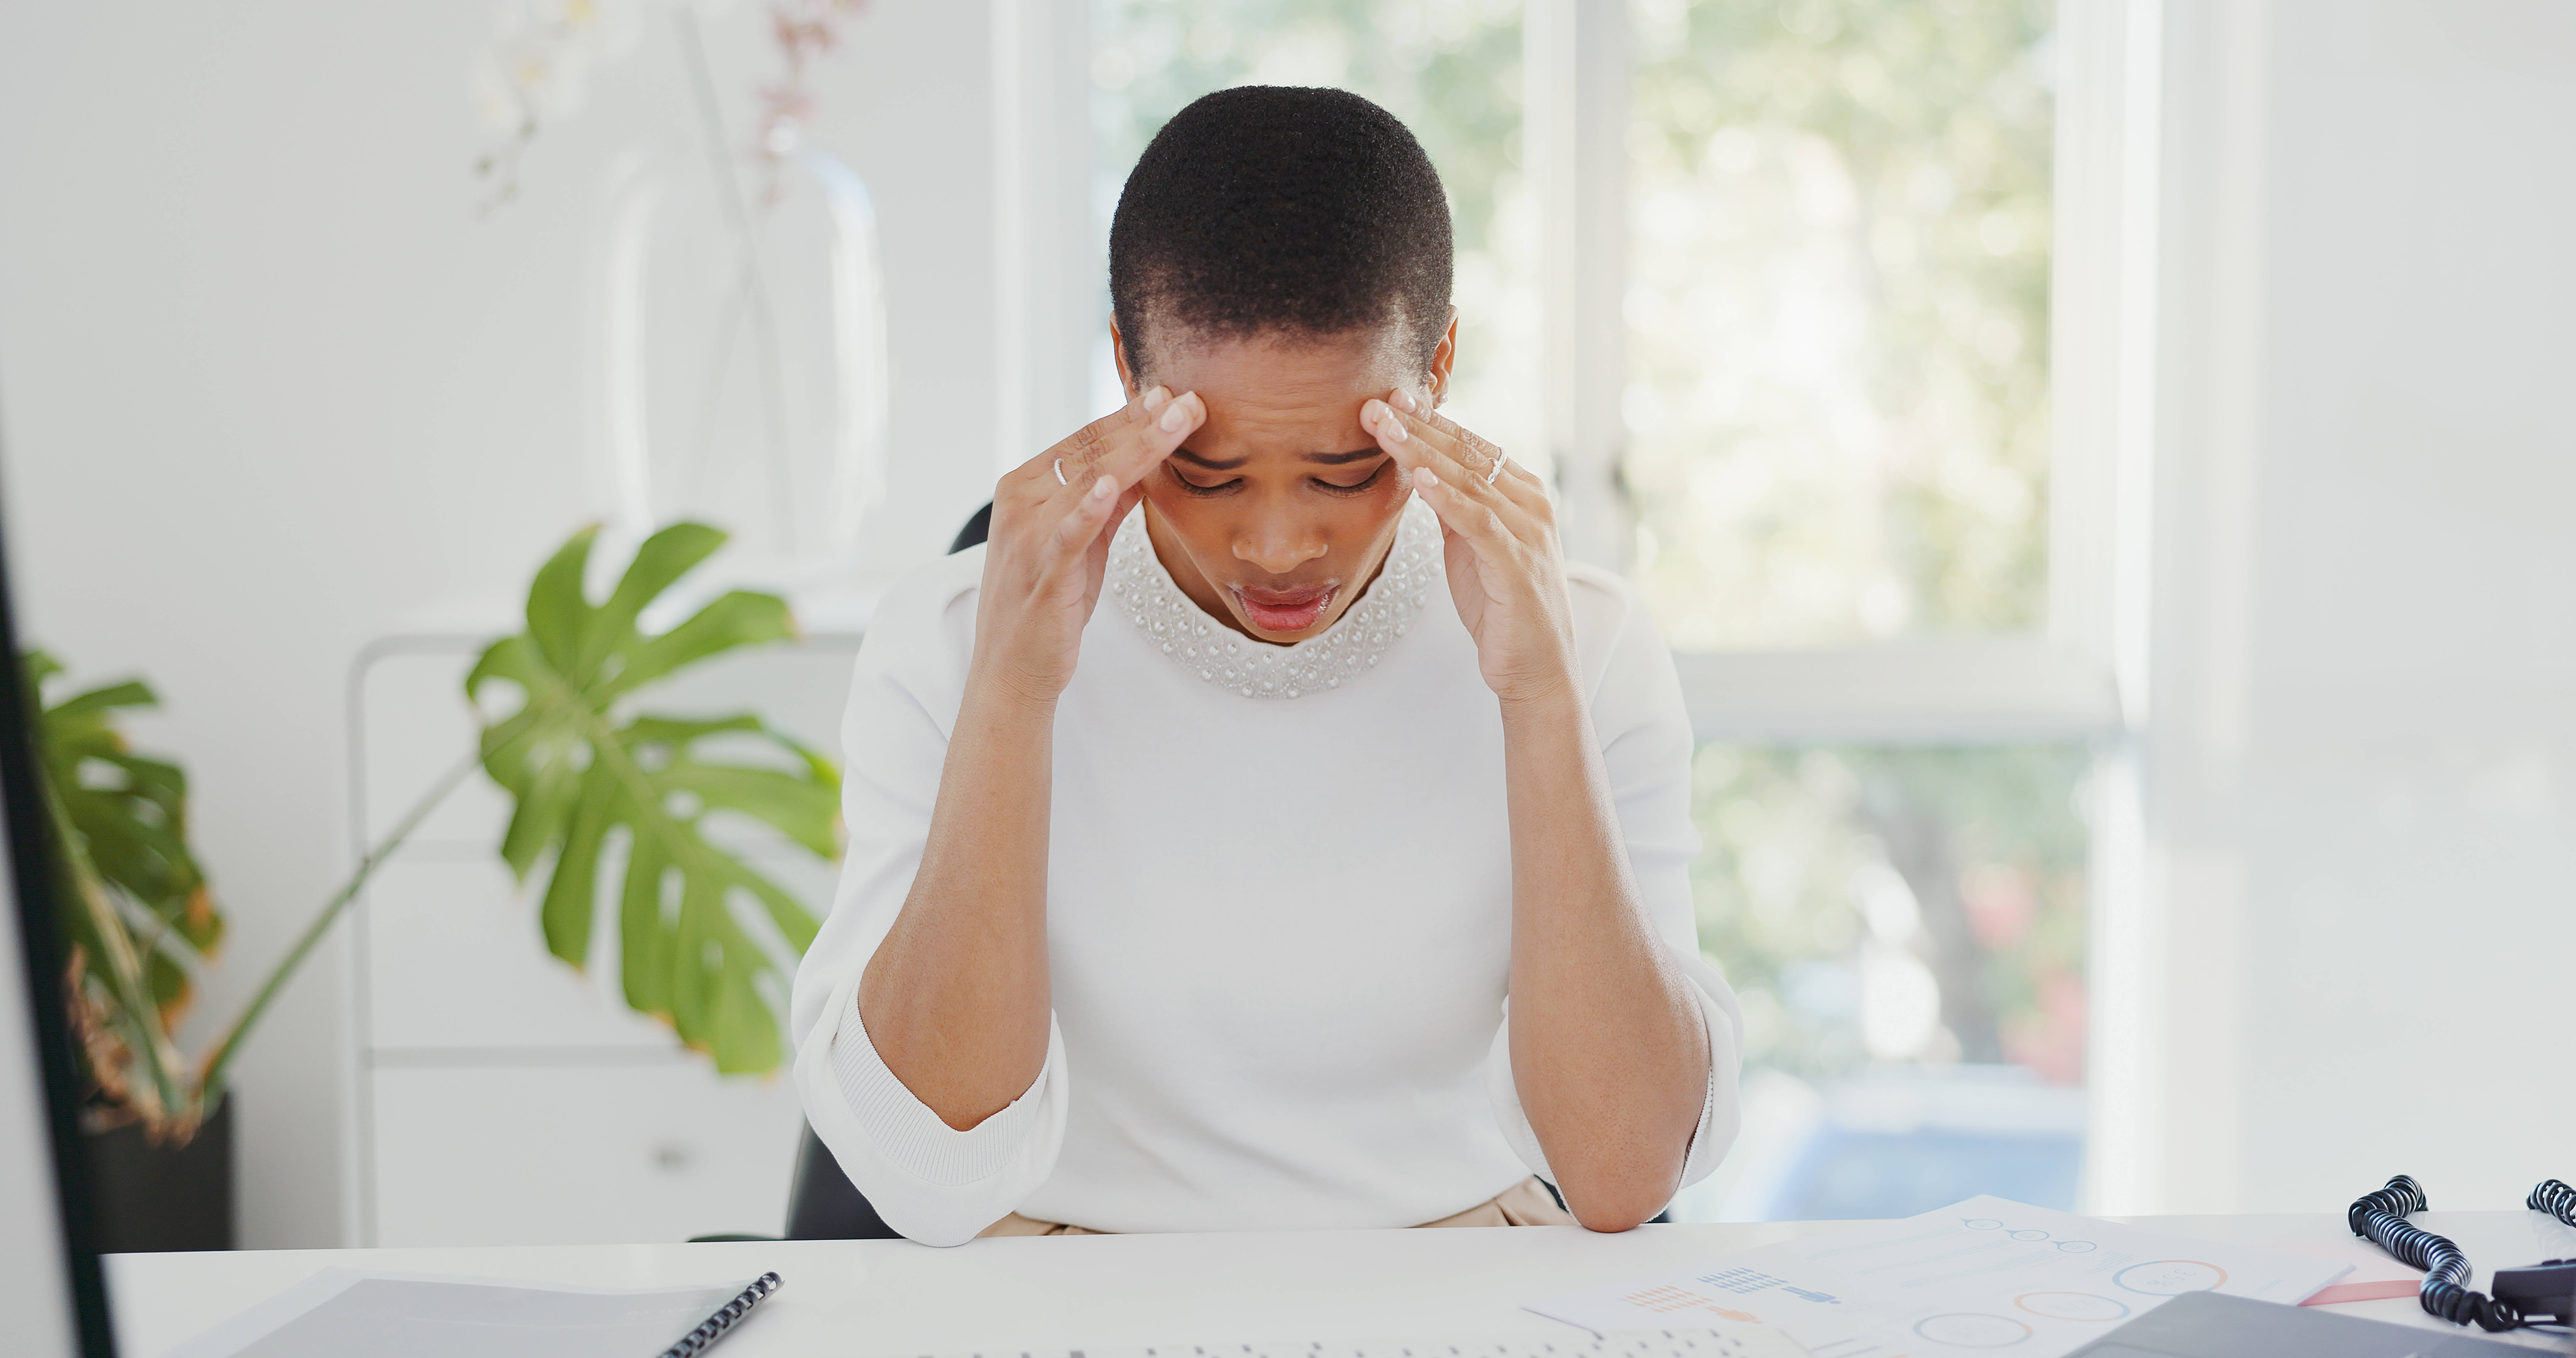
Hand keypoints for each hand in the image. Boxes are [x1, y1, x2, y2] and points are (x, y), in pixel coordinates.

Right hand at [973, 385, 1205, 705]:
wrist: (1013, 670)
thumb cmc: (1048, 604)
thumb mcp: (1083, 545)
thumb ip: (1107, 506)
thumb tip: (1143, 467)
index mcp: (1026, 489)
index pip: (1085, 441)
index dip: (1130, 417)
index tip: (1171, 395)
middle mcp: (1021, 504)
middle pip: (1091, 453)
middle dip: (1144, 424)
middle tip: (1190, 399)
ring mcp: (1029, 538)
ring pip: (1089, 482)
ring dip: (1136, 450)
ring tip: (1174, 423)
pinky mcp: (1043, 576)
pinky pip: (1068, 535)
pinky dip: (1089, 508)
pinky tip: (1116, 483)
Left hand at [1362, 390, 1577, 704]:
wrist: (1536, 669)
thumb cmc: (1502, 607)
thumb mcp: (1469, 547)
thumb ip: (1453, 508)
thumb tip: (1420, 471)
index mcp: (1521, 495)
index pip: (1471, 447)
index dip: (1431, 421)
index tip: (1392, 399)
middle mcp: (1530, 505)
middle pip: (1468, 455)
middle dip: (1419, 427)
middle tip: (1377, 404)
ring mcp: (1527, 533)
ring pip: (1470, 481)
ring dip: (1423, 453)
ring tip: (1386, 429)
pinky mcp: (1518, 565)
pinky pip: (1479, 523)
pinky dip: (1448, 498)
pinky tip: (1419, 478)